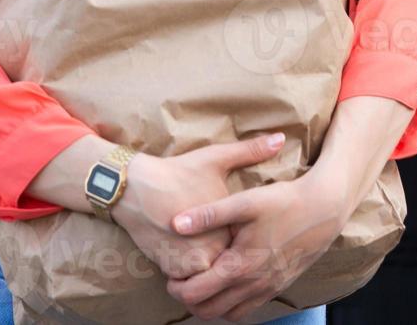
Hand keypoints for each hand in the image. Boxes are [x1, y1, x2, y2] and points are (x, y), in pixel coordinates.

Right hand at [110, 132, 286, 282]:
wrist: (135, 188)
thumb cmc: (178, 172)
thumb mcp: (216, 158)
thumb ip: (250, 151)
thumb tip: (281, 138)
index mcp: (230, 225)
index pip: (246, 240)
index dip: (240, 232)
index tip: (234, 224)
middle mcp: (214, 249)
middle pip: (228, 259)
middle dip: (223, 252)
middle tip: (210, 235)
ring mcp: (192, 263)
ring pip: (207, 272)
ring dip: (203, 262)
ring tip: (196, 242)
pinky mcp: (172, 269)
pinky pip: (187, 277)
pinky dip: (185, 268)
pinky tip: (181, 247)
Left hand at [164, 169, 350, 321]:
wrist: (324, 208)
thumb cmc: (284, 202)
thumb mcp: (245, 202)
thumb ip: (209, 214)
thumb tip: (175, 223)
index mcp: (240, 266)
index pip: (196, 294)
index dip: (176, 287)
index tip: (171, 270)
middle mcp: (253, 285)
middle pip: (208, 311)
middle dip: (189, 299)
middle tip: (182, 278)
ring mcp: (268, 289)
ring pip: (229, 315)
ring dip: (211, 305)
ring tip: (203, 281)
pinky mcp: (278, 286)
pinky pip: (248, 309)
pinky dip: (232, 304)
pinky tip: (229, 282)